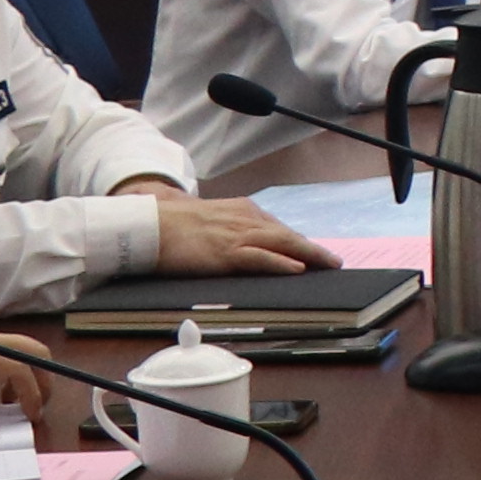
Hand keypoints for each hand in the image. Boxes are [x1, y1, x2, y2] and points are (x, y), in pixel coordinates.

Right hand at [123, 187, 326, 273]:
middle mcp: (244, 219)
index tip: (312, 251)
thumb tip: (232, 242)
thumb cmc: (169, 224)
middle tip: (333, 261)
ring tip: (329, 265)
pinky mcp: (226, 252)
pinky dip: (281, 263)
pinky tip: (297, 270)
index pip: (276, 226)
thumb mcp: (206, 219)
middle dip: (312, 248)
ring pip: (283, 244)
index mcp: (239, 210)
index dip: (296, 241)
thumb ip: (224, 226)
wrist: (147, 225)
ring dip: (310, 255)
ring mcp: (236, 235)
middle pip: (287, 234)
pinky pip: (261, 258)